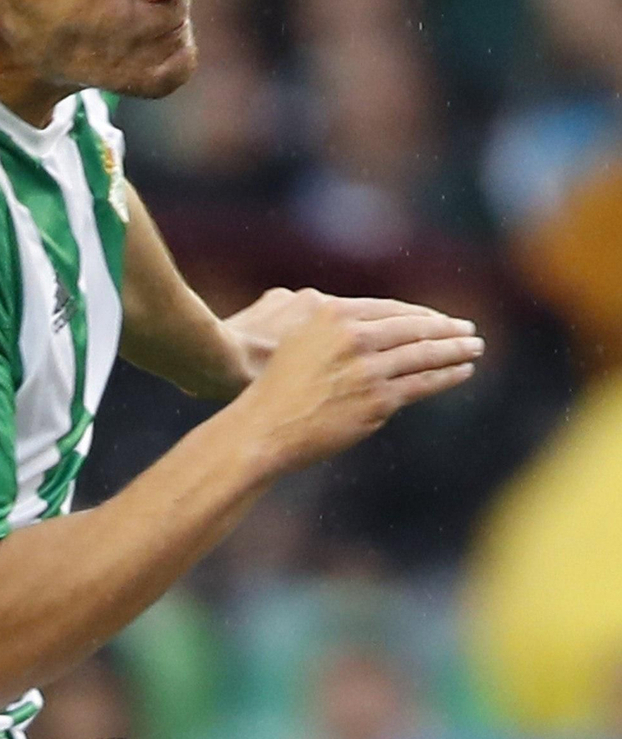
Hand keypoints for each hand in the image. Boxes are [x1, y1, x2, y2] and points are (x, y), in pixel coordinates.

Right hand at [224, 287, 475, 387]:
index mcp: (334, 317)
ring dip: (455, 350)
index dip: (420, 315)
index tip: (438, 320)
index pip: (391, 311)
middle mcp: (354, 338)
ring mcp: (368, 370)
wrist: (264, 427)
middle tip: (468, 329)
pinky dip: (446, 376)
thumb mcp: (300, 343)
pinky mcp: (378, 400)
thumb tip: (372, 331)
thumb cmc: (278, 389)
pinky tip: (461, 371)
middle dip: (446, 329)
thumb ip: (336, 331)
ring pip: (424, 355)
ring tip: (474, 348)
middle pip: (413, 329)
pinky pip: (421, 384)